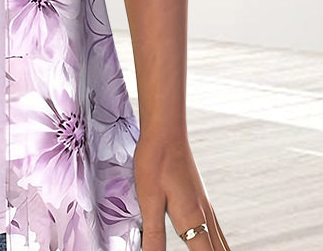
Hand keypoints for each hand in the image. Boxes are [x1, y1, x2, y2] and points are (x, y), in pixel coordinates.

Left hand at [133, 132, 231, 250]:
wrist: (165, 131)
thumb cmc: (155, 161)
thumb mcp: (149, 200)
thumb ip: (154, 235)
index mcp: (193, 221)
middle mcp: (205, 216)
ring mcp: (206, 206)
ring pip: (222, 244)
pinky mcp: (201, 198)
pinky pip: (217, 230)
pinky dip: (220, 246)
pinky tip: (213, 245)